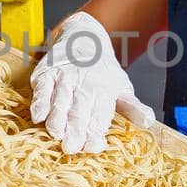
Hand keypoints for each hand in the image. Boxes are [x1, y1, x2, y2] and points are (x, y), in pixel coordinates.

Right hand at [29, 11, 153, 153]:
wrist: (85, 38)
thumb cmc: (104, 72)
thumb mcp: (122, 87)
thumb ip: (132, 107)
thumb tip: (148, 122)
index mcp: (105, 89)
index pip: (100, 115)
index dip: (95, 133)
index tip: (93, 147)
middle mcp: (84, 82)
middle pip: (79, 109)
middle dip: (75, 129)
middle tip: (71, 148)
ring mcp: (64, 76)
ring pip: (60, 99)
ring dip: (57, 117)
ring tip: (55, 134)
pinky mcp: (46, 72)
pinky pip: (42, 88)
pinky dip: (39, 101)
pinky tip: (38, 116)